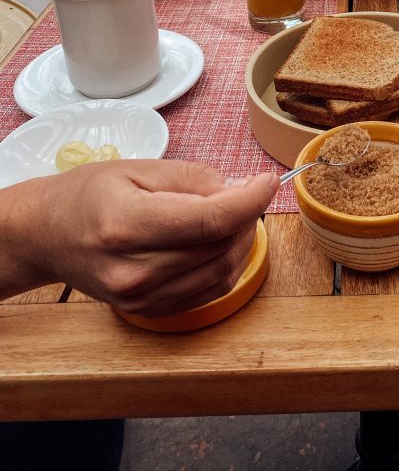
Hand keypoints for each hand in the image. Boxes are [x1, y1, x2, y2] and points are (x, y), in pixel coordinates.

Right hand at [0, 160, 279, 315]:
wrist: (47, 235)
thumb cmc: (89, 194)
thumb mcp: (139, 168)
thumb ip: (194, 179)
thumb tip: (243, 189)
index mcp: (126, 225)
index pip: (210, 221)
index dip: (250, 201)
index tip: (269, 182)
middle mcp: (133, 270)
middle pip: (220, 247)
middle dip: (246, 216)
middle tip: (245, 192)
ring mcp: (140, 298)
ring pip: (222, 272)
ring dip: (241, 241)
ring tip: (232, 214)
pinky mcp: (149, 311)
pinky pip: (209, 291)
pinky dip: (226, 263)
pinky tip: (218, 240)